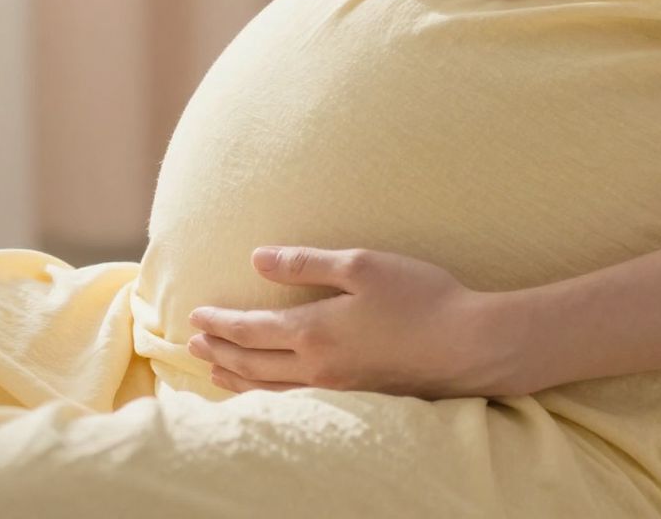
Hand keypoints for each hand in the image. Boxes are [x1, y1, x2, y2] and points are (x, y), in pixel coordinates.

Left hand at [185, 246, 522, 399]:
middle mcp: (316, 367)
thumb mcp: (362, 264)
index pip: (250, 329)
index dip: (220, 322)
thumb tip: (257, 257)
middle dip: (219, 350)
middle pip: (251, 362)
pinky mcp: (355, 400)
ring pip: (269, 389)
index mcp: (314, 330)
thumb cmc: (420, 297)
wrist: (468, 346)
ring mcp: (336, 389)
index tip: (196, 315)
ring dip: (236, 377)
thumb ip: (306, 264)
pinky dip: (266, 396)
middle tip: (192, 341)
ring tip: (214, 369)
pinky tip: (266, 391)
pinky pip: (294, 403)